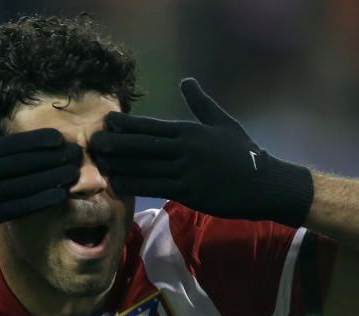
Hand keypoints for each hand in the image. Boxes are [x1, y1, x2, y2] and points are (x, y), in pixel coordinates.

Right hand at [0, 105, 81, 259]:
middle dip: (55, 157)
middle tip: (78, 154)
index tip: (59, 138)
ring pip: (29, 184)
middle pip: (28, 163)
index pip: (14, 145)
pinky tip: (59, 196)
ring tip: (75, 173)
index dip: (40, 142)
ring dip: (55, 177)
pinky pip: (21, 208)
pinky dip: (42, 201)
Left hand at [89, 77, 311, 226]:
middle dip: (116, 144)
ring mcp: (186, 170)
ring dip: (119, 165)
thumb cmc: (244, 153)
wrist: (264, 183)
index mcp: (190, 132)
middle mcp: (185, 149)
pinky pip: (155, 186)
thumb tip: (186, 80)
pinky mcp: (189, 191)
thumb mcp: (223, 123)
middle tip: (93, 142)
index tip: (107, 122)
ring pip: (145, 166)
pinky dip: (134, 184)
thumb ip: (201, 103)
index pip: (152, 126)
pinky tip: (117, 183)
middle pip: (143, 145)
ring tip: (99, 163)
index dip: (127, 125)